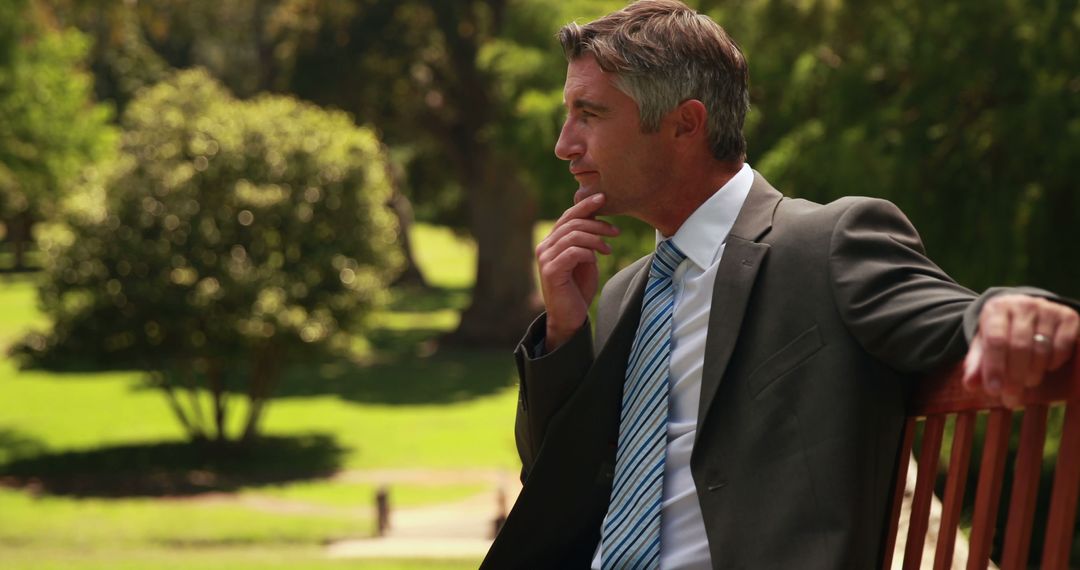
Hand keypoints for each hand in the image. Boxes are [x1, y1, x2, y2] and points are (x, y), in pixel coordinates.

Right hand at [535, 193, 619, 350]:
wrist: (570, 317)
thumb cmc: (578, 288)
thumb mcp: (585, 258)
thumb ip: (586, 240)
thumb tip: (595, 217)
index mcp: (551, 241)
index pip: (567, 216)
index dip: (585, 205)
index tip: (603, 198)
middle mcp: (545, 247)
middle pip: (571, 223)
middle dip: (597, 223)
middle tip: (615, 231)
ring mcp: (545, 259)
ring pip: (573, 235)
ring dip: (595, 239)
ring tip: (608, 248)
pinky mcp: (551, 271)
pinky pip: (573, 252)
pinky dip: (588, 252)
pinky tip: (598, 259)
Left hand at [962, 294, 1079, 407]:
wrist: (1027, 311)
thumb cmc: (1002, 332)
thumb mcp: (985, 345)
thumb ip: (977, 364)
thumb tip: (970, 385)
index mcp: (996, 309)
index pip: (995, 340)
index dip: (994, 367)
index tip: (993, 390)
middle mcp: (1022, 304)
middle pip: (1019, 346)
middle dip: (1014, 377)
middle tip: (1011, 399)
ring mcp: (1048, 308)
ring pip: (1042, 348)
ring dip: (1034, 373)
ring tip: (1027, 383)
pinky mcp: (1069, 316)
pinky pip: (1063, 346)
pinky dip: (1054, 362)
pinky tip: (1046, 368)